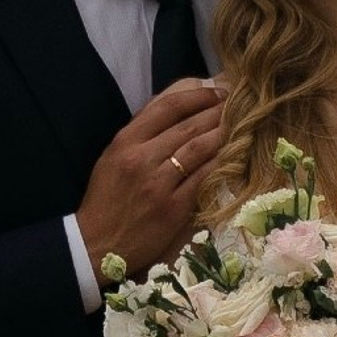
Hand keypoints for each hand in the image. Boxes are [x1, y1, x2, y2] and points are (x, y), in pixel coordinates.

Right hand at [77, 79, 225, 280]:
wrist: (98, 243)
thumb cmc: (106, 199)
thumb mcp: (113, 158)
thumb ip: (140, 134)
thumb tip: (176, 111)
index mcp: (125, 142)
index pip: (168, 107)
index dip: (197, 96)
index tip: (216, 92)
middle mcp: (142, 159)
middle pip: (188, 126)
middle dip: (217, 112)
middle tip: (236, 105)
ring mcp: (158, 184)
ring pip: (199, 149)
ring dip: (222, 135)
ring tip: (238, 126)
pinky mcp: (173, 208)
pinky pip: (203, 179)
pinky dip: (220, 164)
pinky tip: (232, 157)